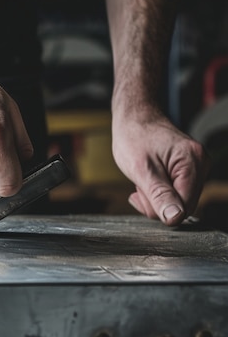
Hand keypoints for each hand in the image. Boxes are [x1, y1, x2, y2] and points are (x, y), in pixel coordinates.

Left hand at [112, 108, 209, 224]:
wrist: (134, 118)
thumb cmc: (134, 137)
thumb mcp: (141, 170)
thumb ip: (159, 195)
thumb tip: (175, 218)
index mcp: (192, 162)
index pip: (185, 206)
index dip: (161, 208)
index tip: (140, 194)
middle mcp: (200, 164)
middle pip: (183, 206)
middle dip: (157, 203)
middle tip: (140, 186)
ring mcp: (196, 167)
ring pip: (178, 202)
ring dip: (155, 198)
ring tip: (144, 179)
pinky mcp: (188, 171)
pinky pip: (176, 193)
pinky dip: (158, 192)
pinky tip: (149, 180)